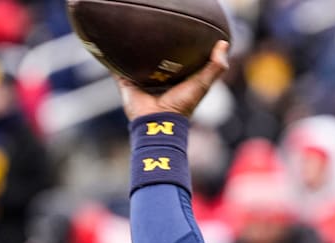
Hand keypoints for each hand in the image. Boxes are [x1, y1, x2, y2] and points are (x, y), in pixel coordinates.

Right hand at [115, 40, 229, 120]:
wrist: (158, 121)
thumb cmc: (182, 105)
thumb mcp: (203, 83)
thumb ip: (215, 67)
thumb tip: (224, 43)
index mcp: (176, 79)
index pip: (178, 59)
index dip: (180, 47)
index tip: (182, 32)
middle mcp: (158, 79)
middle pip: (156, 59)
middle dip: (155, 48)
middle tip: (155, 29)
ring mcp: (142, 82)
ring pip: (136, 62)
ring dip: (134, 52)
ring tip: (133, 34)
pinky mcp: (127, 84)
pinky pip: (117, 70)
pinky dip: (113, 62)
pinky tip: (111, 47)